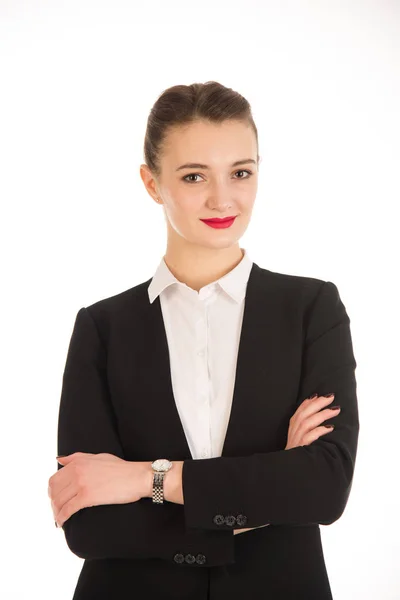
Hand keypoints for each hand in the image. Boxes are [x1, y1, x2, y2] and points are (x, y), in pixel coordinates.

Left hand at [48, 452, 147, 527]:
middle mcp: (77, 471)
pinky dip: (62, 518)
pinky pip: (68, 510)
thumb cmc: (121, 468)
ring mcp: (81, 484)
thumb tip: (59, 460)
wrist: (136, 477)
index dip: (52, 491)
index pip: (54, 478)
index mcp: (78, 462)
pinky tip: (62, 523)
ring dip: (56, 512)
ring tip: (59, 518)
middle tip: (57, 510)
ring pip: (59, 501)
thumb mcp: (98, 457)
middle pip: (54, 491)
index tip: (55, 498)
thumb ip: (77, 457)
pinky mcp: (87, 497)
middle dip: (53, 503)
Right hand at [234, 393, 339, 534]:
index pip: (298, 413)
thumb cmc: (293, 464)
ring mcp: (295, 443)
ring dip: (321, 415)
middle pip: (303, 414)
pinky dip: (319, 431)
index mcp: (291, 433)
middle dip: (317, 404)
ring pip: (307, 423)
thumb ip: (304, 437)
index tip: (317, 395)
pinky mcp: (299, 452)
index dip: (307, 403)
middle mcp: (292, 436)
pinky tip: (329, 428)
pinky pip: (309, 438)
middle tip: (330, 397)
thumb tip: (320, 428)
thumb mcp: (297, 448)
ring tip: (335, 410)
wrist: (283, 480)